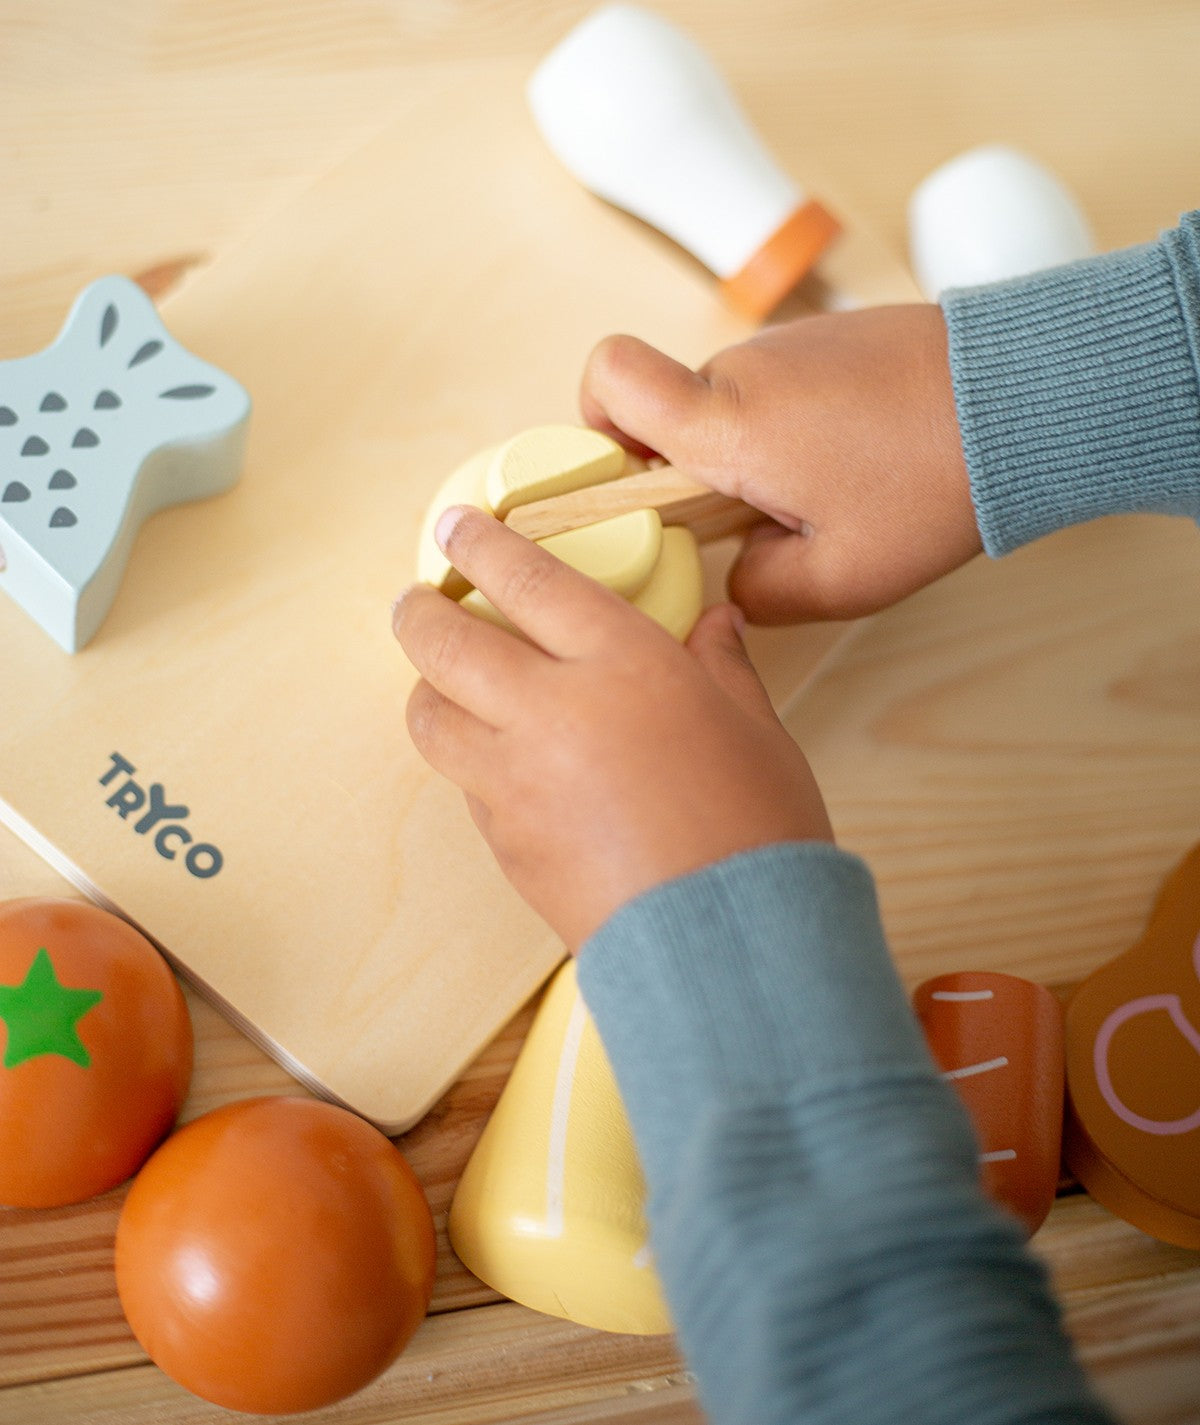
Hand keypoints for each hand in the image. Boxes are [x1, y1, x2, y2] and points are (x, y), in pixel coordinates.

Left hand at [393, 508, 831, 951]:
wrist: (726, 944)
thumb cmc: (758, 827)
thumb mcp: (755, 728)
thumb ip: (722, 666)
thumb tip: (715, 625)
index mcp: (621, 662)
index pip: (525, 579)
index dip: (480, 544)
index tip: (456, 527)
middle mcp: (549, 711)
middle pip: (442, 643)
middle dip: (418, 612)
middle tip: (418, 601)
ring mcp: (514, 782)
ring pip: (429, 718)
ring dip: (428, 689)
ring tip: (447, 682)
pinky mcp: (503, 843)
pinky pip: (464, 785)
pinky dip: (469, 760)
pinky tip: (504, 763)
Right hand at [580, 304, 981, 622]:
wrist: (1028, 399)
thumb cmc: (934, 486)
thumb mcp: (842, 579)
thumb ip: (759, 591)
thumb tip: (735, 575)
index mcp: (727, 423)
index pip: (609, 377)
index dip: (597, 422)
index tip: (631, 474)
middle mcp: (746, 367)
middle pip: (672, 408)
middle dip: (696, 466)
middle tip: (759, 515)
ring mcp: (791, 343)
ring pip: (733, 402)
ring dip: (756, 450)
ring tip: (829, 492)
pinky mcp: (832, 336)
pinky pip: (783, 386)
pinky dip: (799, 426)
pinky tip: (858, 460)